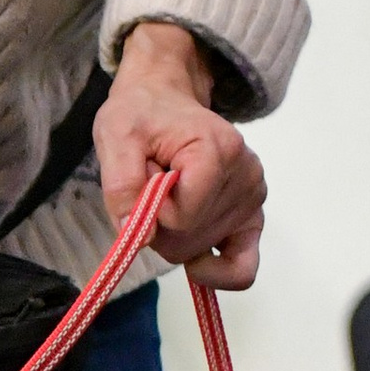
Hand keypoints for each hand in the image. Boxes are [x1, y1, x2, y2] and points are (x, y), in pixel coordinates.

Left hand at [96, 21, 265, 289]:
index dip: (151, 210)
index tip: (145, 178)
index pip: (180, 218)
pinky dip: (217, 271)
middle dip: (159, 223)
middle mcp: (246, 175)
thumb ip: (121, 185)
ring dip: (175, 232)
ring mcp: (253, 196)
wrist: (164, 99)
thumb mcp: (116, 137)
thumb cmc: (140, 115)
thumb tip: (136, 235)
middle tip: (154, 183)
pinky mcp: (253, 214)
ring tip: (172, 192)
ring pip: (202, 250)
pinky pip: (244, 266)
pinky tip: (197, 263)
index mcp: (217, 151)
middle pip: (190, 238)